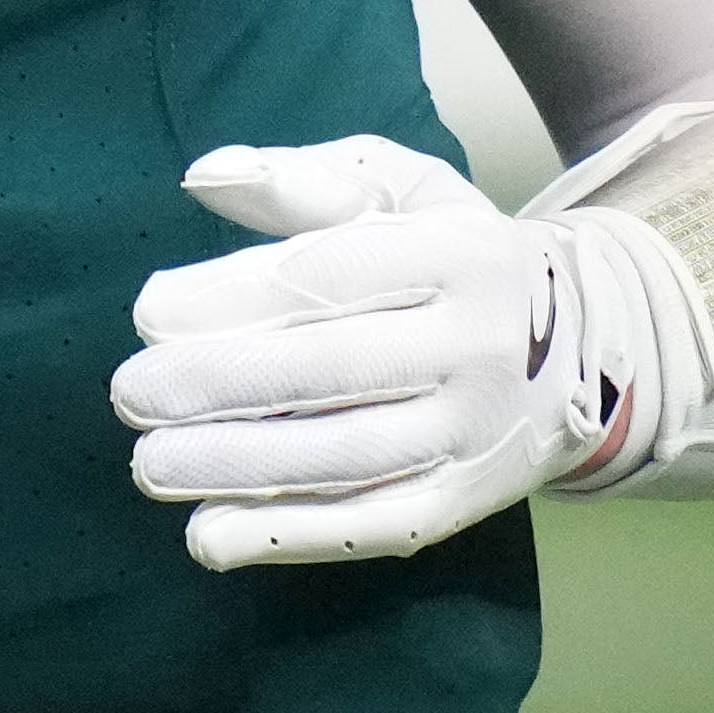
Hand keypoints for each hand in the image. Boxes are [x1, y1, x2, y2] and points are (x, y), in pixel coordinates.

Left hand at [111, 140, 694, 569]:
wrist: (585, 347)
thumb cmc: (454, 255)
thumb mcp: (401, 191)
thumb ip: (302, 179)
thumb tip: (203, 176)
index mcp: (461, 251)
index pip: (333, 275)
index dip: (232, 297)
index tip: (148, 313)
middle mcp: (479, 345)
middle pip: (332, 369)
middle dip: (217, 385)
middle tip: (128, 393)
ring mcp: (477, 433)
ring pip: (345, 457)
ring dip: (235, 466)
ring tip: (148, 464)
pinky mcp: (467, 502)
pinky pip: (372, 525)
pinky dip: (286, 536)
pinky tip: (208, 535)